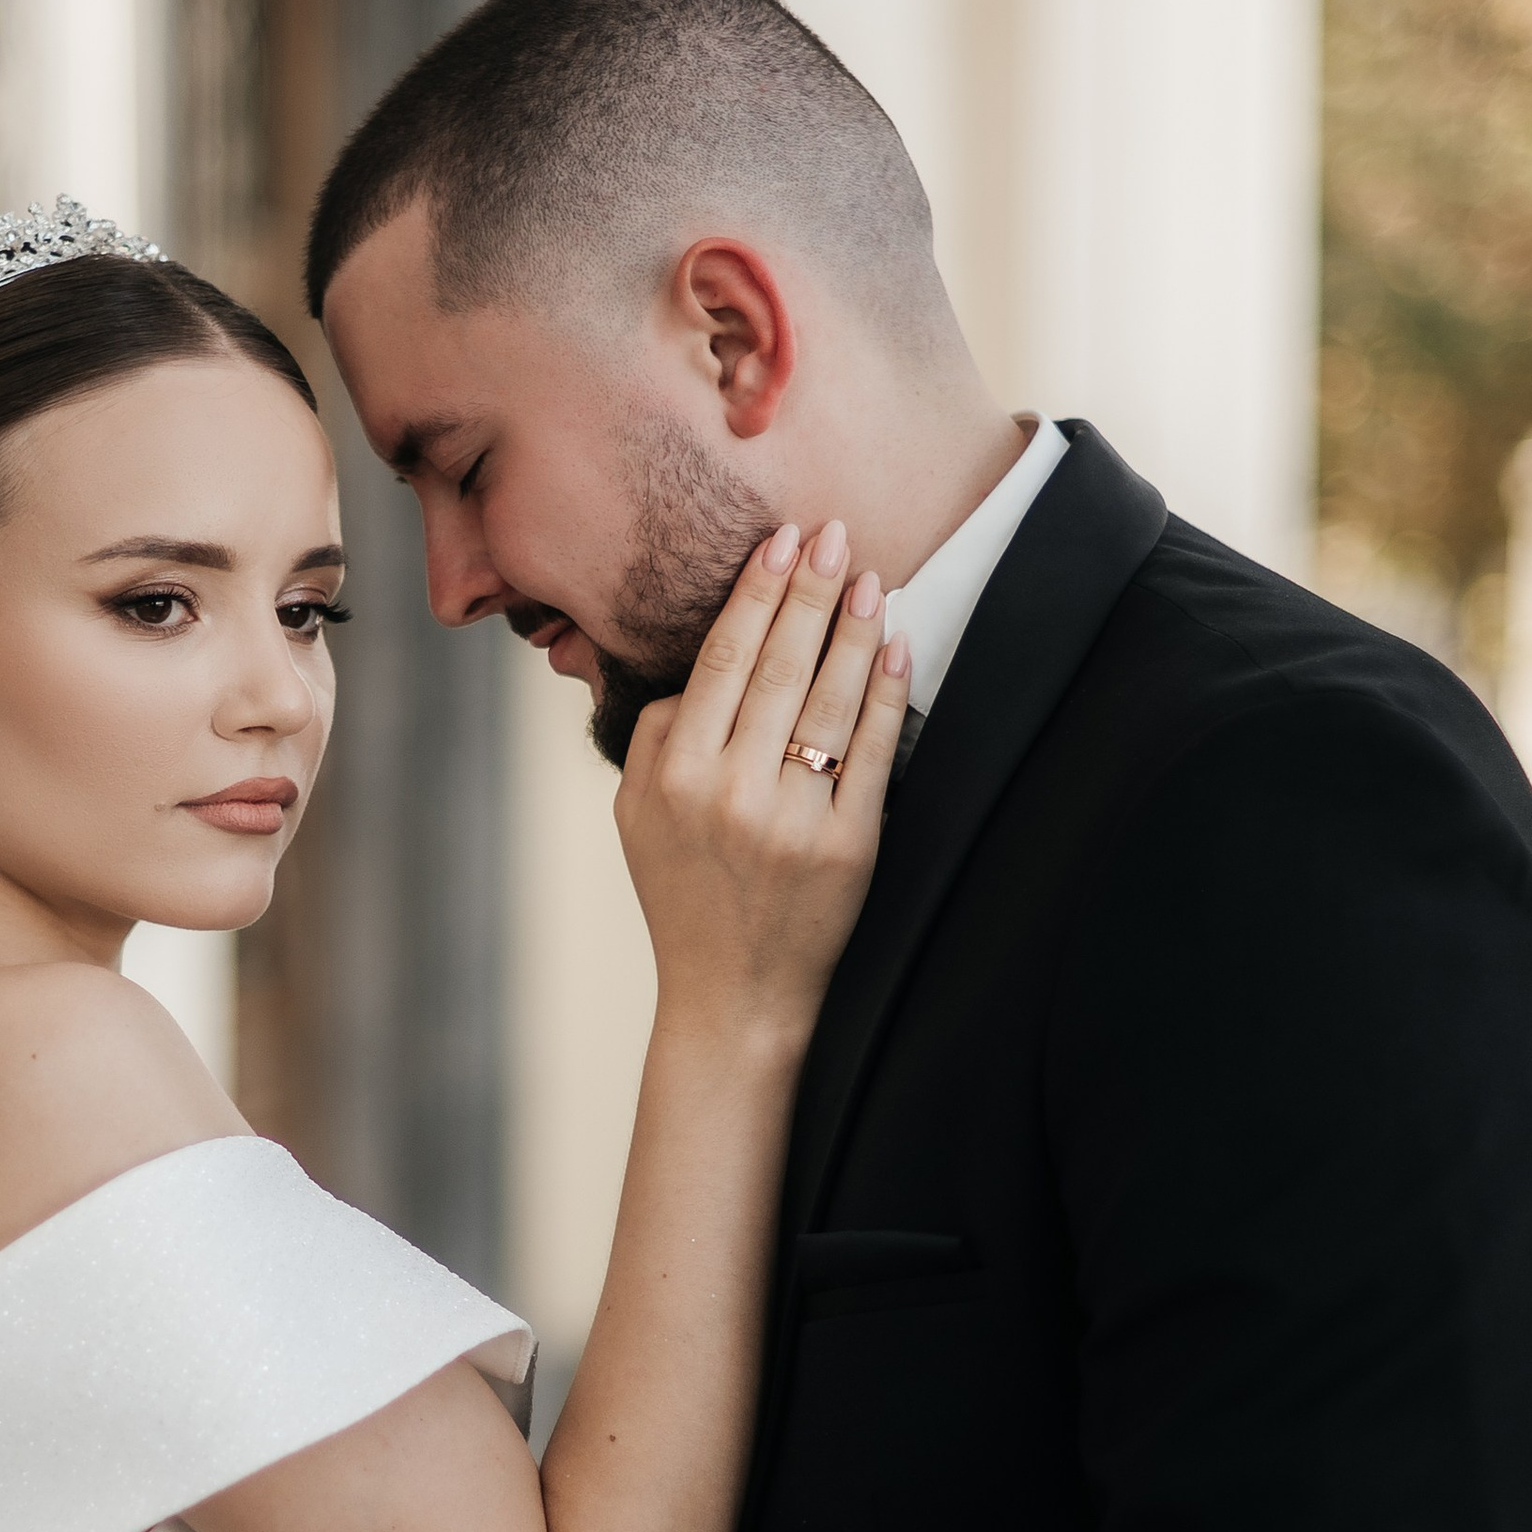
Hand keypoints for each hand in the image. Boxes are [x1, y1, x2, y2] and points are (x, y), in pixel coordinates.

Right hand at [615, 521, 909, 1056]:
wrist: (731, 998)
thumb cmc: (683, 895)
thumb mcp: (636, 815)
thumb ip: (653, 733)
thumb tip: (699, 660)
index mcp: (672, 774)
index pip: (720, 659)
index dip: (756, 594)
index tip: (781, 542)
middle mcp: (727, 791)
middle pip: (778, 665)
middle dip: (811, 590)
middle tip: (834, 533)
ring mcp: (788, 820)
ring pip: (829, 700)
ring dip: (853, 628)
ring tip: (871, 578)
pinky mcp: (845, 849)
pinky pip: (873, 753)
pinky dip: (886, 694)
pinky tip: (895, 648)